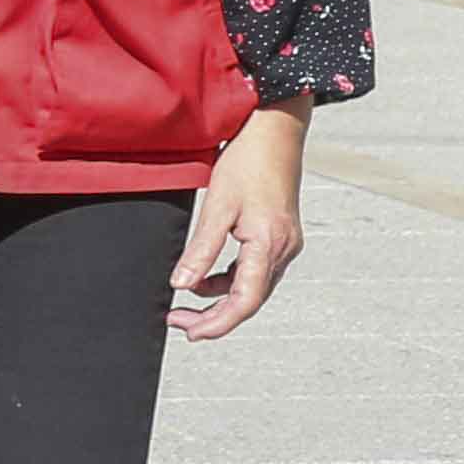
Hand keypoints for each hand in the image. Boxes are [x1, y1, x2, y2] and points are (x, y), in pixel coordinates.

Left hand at [171, 106, 309, 340]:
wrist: (275, 132)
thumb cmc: (247, 162)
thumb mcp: (217, 206)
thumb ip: (200, 250)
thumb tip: (181, 285)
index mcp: (269, 244)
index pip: (245, 301)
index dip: (217, 323)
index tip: (189, 332)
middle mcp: (284, 250)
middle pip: (249, 300)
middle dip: (214, 316)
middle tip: (178, 322)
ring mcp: (285, 244)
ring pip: (252, 288)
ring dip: (219, 299)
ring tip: (183, 304)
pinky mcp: (279, 237)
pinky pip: (254, 271)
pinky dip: (228, 280)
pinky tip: (203, 279)